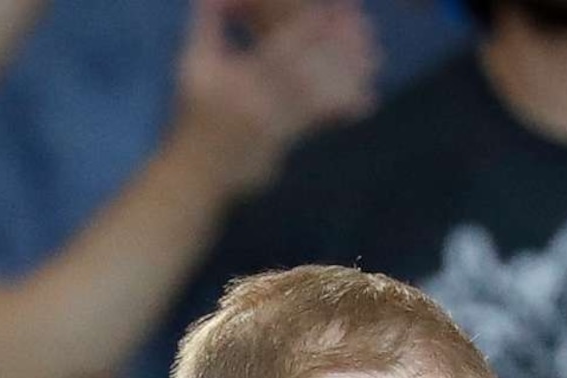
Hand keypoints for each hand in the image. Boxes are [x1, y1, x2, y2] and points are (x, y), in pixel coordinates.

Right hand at [174, 0, 380, 199]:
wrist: (200, 172)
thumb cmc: (193, 114)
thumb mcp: (192, 67)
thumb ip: (206, 26)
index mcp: (237, 84)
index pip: (279, 53)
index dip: (307, 31)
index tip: (331, 10)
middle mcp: (262, 106)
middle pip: (308, 74)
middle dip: (337, 48)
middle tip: (364, 24)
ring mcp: (279, 127)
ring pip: (321, 99)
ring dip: (349, 75)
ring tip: (374, 53)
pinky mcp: (292, 142)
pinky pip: (323, 124)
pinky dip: (346, 108)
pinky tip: (369, 94)